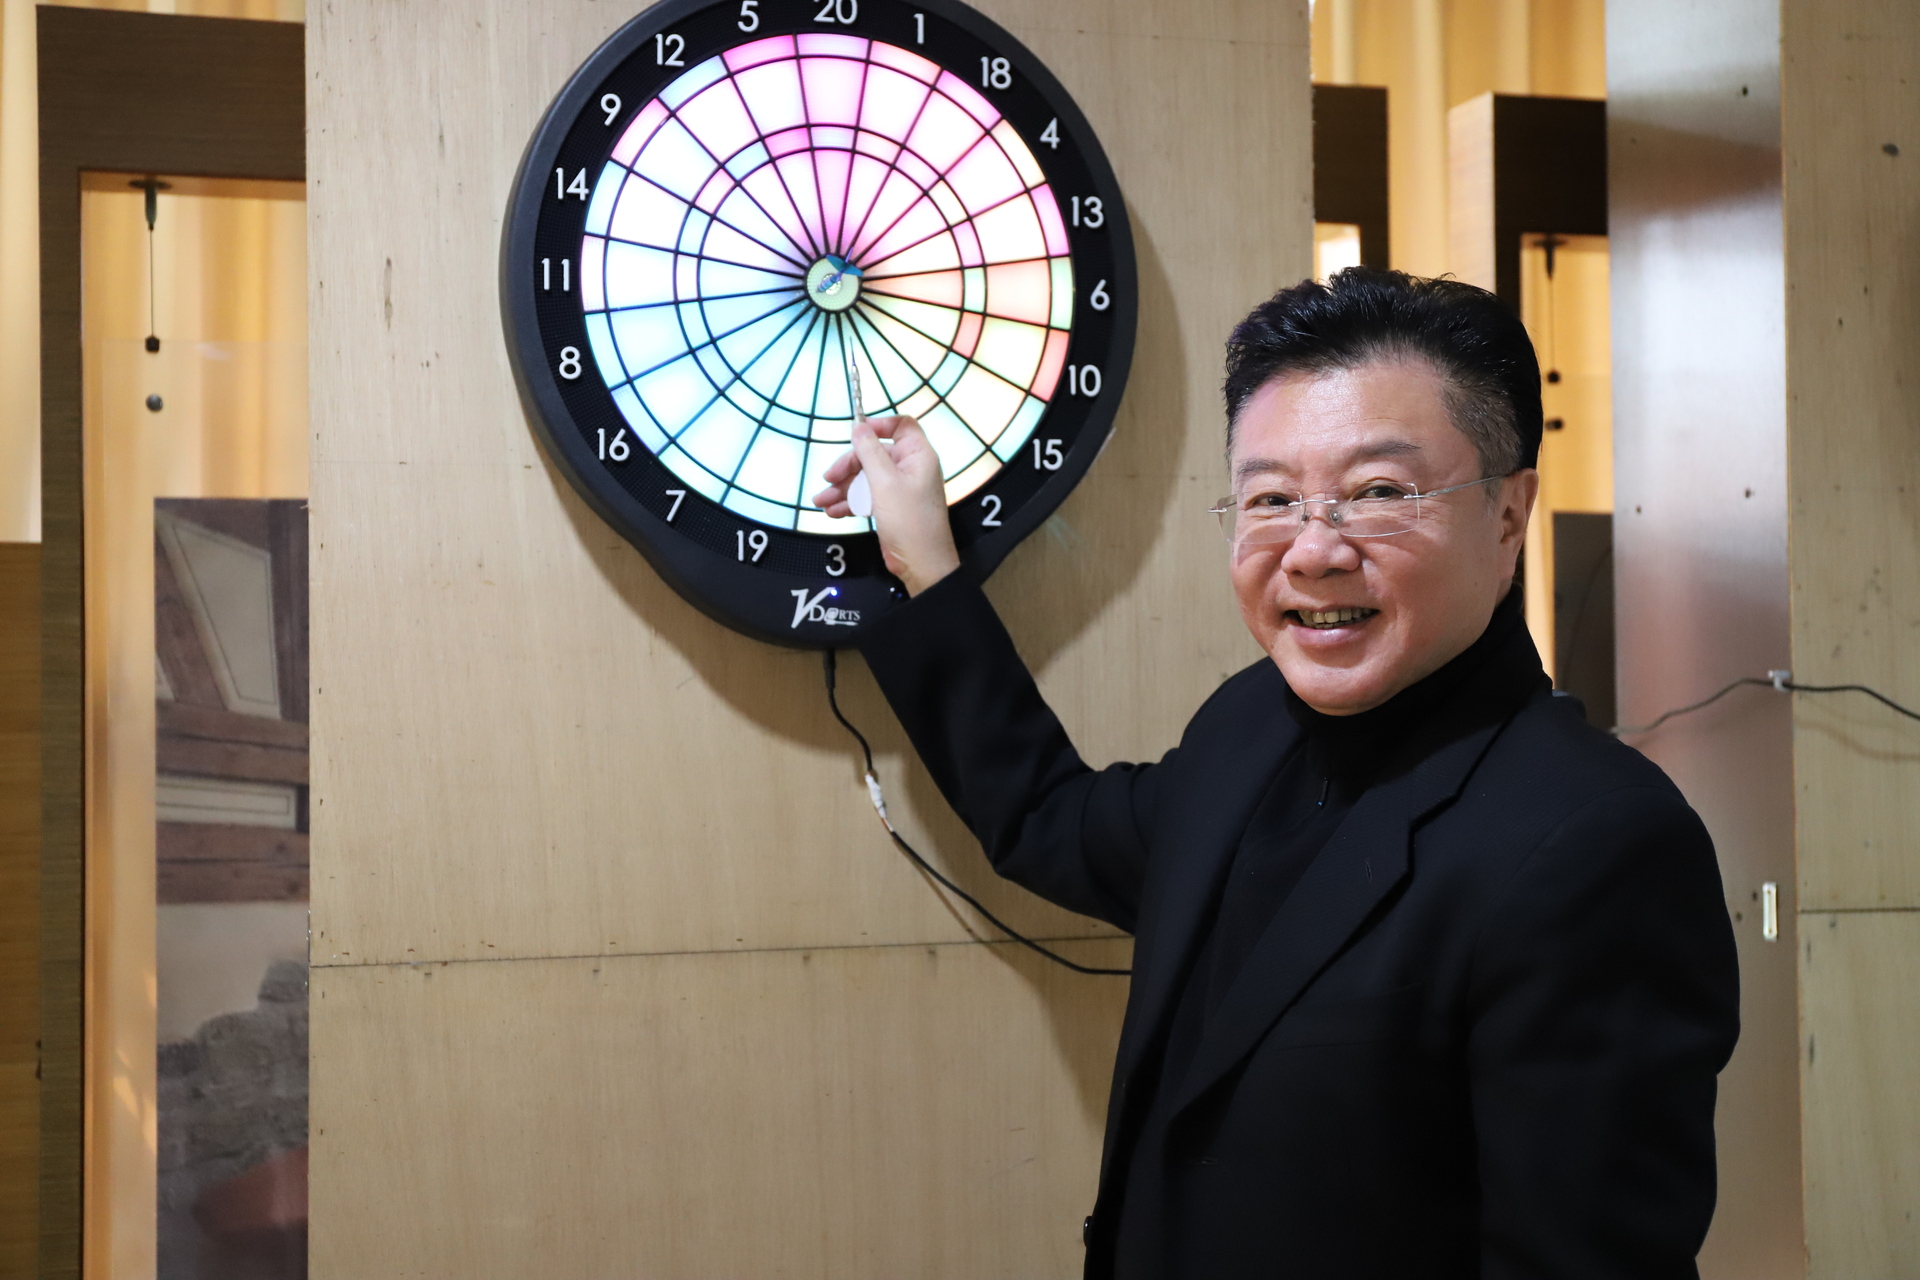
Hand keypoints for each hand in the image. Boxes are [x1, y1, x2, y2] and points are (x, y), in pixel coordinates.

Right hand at [812, 415, 959, 596]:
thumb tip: (858, 426)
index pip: (902, 426)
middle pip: (874, 454)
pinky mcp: (890, 507)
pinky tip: (832, 511)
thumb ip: (869, 452)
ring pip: (866, 478)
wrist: (920, 564)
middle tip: (829, 478)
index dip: (879, 425)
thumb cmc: (910, 522)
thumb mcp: (884, 483)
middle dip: (849, 466)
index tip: (856, 431)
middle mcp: (910, 469)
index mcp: (917, 456)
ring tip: (821, 501)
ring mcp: (899, 489)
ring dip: (843, 488)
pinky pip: (866, 496)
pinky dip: (849, 502)